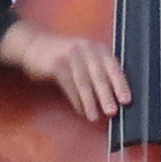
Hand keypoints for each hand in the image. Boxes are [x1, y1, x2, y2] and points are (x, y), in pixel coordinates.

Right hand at [0, 21, 130, 120]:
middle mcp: (86, 49)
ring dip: (90, 102)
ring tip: (94, 116)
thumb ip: (99, 69)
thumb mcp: (85, 56)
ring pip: (84, 82)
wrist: (34, 44)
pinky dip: (75, 100)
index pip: (113, 67)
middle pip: (99, 76)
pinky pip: (69, 85)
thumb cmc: (64, 55)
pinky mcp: (56, 63)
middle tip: (112, 112)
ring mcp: (71, 55)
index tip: (126, 100)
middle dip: (106, 96)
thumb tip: (114, 94)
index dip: (120, 84)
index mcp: (98, 48)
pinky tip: (80, 110)